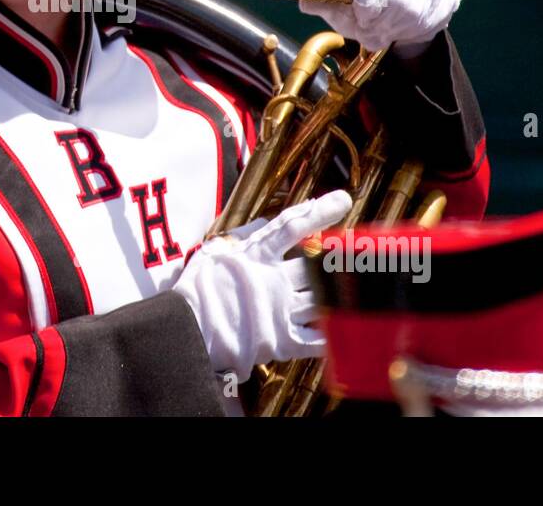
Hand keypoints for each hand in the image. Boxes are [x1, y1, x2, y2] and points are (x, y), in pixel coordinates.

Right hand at [172, 189, 351, 376]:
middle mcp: (273, 279)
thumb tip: (263, 223)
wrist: (185, 331)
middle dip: (335, 261)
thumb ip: (242, 237)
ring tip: (357, 288)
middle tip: (357, 256)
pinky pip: (316, 339)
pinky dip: (332, 334)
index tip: (343, 200)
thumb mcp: (212, 253)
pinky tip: (345, 327)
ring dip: (337, 293)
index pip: (293, 226)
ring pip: (321, 297)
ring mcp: (279, 309)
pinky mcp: (281, 340)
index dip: (319, 212)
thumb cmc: (194, 291)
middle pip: (315, 265)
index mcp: (256, 255)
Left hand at [298, 0, 459, 54]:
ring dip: (397, 27)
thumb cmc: (365, 9)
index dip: (364, 4)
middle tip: (375, 30)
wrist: (404, 13)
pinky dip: (418, 27)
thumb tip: (304, 3)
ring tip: (389, 30)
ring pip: (412, 4)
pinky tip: (409, 26)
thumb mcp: (339, 9)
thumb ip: (322, 5)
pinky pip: (432, 11)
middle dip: (381, 20)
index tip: (363, 20)